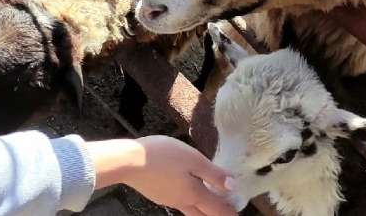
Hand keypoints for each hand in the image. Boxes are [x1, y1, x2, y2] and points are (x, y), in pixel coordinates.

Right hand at [89, 136, 237, 215]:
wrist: (128, 161)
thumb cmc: (163, 156)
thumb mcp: (193, 159)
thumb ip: (213, 173)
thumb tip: (232, 186)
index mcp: (193, 193)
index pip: (216, 209)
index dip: (228, 212)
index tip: (236, 215)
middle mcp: (181, 200)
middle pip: (202, 214)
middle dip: (214, 215)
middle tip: (224, 213)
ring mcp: (167, 198)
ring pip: (189, 207)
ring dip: (200, 208)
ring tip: (207, 202)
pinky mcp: (156, 192)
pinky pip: (176, 199)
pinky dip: (186, 199)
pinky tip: (183, 189)